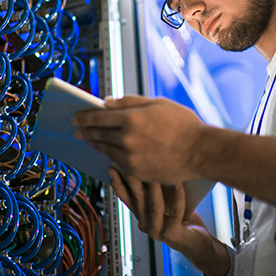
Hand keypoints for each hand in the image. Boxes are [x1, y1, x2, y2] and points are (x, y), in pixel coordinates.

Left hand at [72, 95, 206, 183]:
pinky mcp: (137, 172)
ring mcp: (131, 158)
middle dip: (85, 131)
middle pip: (98, 134)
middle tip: (77, 129)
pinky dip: (110, 156)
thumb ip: (129, 102)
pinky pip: (118, 163)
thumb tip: (106, 102)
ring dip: (95, 144)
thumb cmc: (183, 124)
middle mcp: (127, 139)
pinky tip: (108, 152)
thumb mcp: (157, 104)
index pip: (97, 117)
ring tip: (90, 140)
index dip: (83, 116)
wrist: (201, 152)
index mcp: (131, 118)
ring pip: (105, 150)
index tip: (75, 117)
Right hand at [109, 168, 230, 275]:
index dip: (118, 184)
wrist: (199, 243)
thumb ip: (158, 191)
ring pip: (154, 206)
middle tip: (132, 163)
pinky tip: (180, 185)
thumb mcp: (167, 202)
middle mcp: (145, 225)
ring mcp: (157, 232)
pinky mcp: (171, 235)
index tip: (113, 167)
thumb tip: (152, 166)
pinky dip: (178, 198)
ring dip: (156, 187)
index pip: (126, 198)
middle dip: (134, 180)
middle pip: (138, 200)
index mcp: (142, 216)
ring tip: (157, 170)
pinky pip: (175, 213)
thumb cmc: (184, 219)